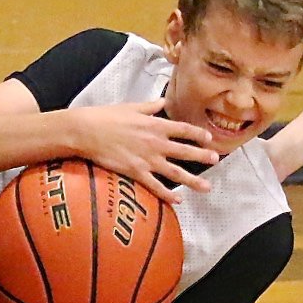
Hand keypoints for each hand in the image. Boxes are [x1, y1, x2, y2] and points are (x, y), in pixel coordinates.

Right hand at [72, 100, 218, 203]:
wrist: (87, 131)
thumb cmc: (105, 117)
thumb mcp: (130, 106)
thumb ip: (149, 106)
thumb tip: (162, 102)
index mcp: (155, 124)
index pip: (183, 129)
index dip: (198, 134)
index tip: (208, 138)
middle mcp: (156, 142)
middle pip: (185, 151)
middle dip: (202, 156)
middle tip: (215, 160)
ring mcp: (147, 159)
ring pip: (175, 172)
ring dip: (193, 180)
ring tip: (206, 187)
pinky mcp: (135, 172)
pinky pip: (155, 186)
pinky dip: (168, 194)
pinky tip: (178, 200)